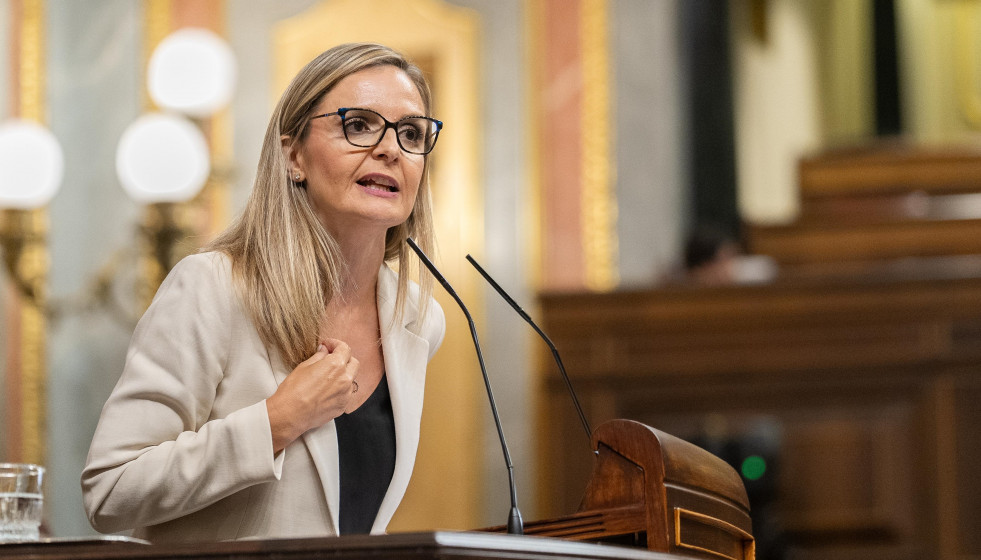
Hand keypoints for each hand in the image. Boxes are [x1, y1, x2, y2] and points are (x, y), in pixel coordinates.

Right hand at [266, 338, 359, 452]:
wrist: (289, 415)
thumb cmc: (293, 390)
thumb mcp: (304, 367)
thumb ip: (318, 357)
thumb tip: (324, 351)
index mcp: (336, 365)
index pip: (345, 348)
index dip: (335, 344)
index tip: (327, 345)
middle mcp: (345, 379)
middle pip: (353, 363)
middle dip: (344, 358)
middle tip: (330, 358)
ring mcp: (346, 394)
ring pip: (351, 379)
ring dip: (343, 374)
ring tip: (328, 376)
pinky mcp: (342, 406)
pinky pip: (346, 393)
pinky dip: (340, 389)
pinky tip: (327, 390)